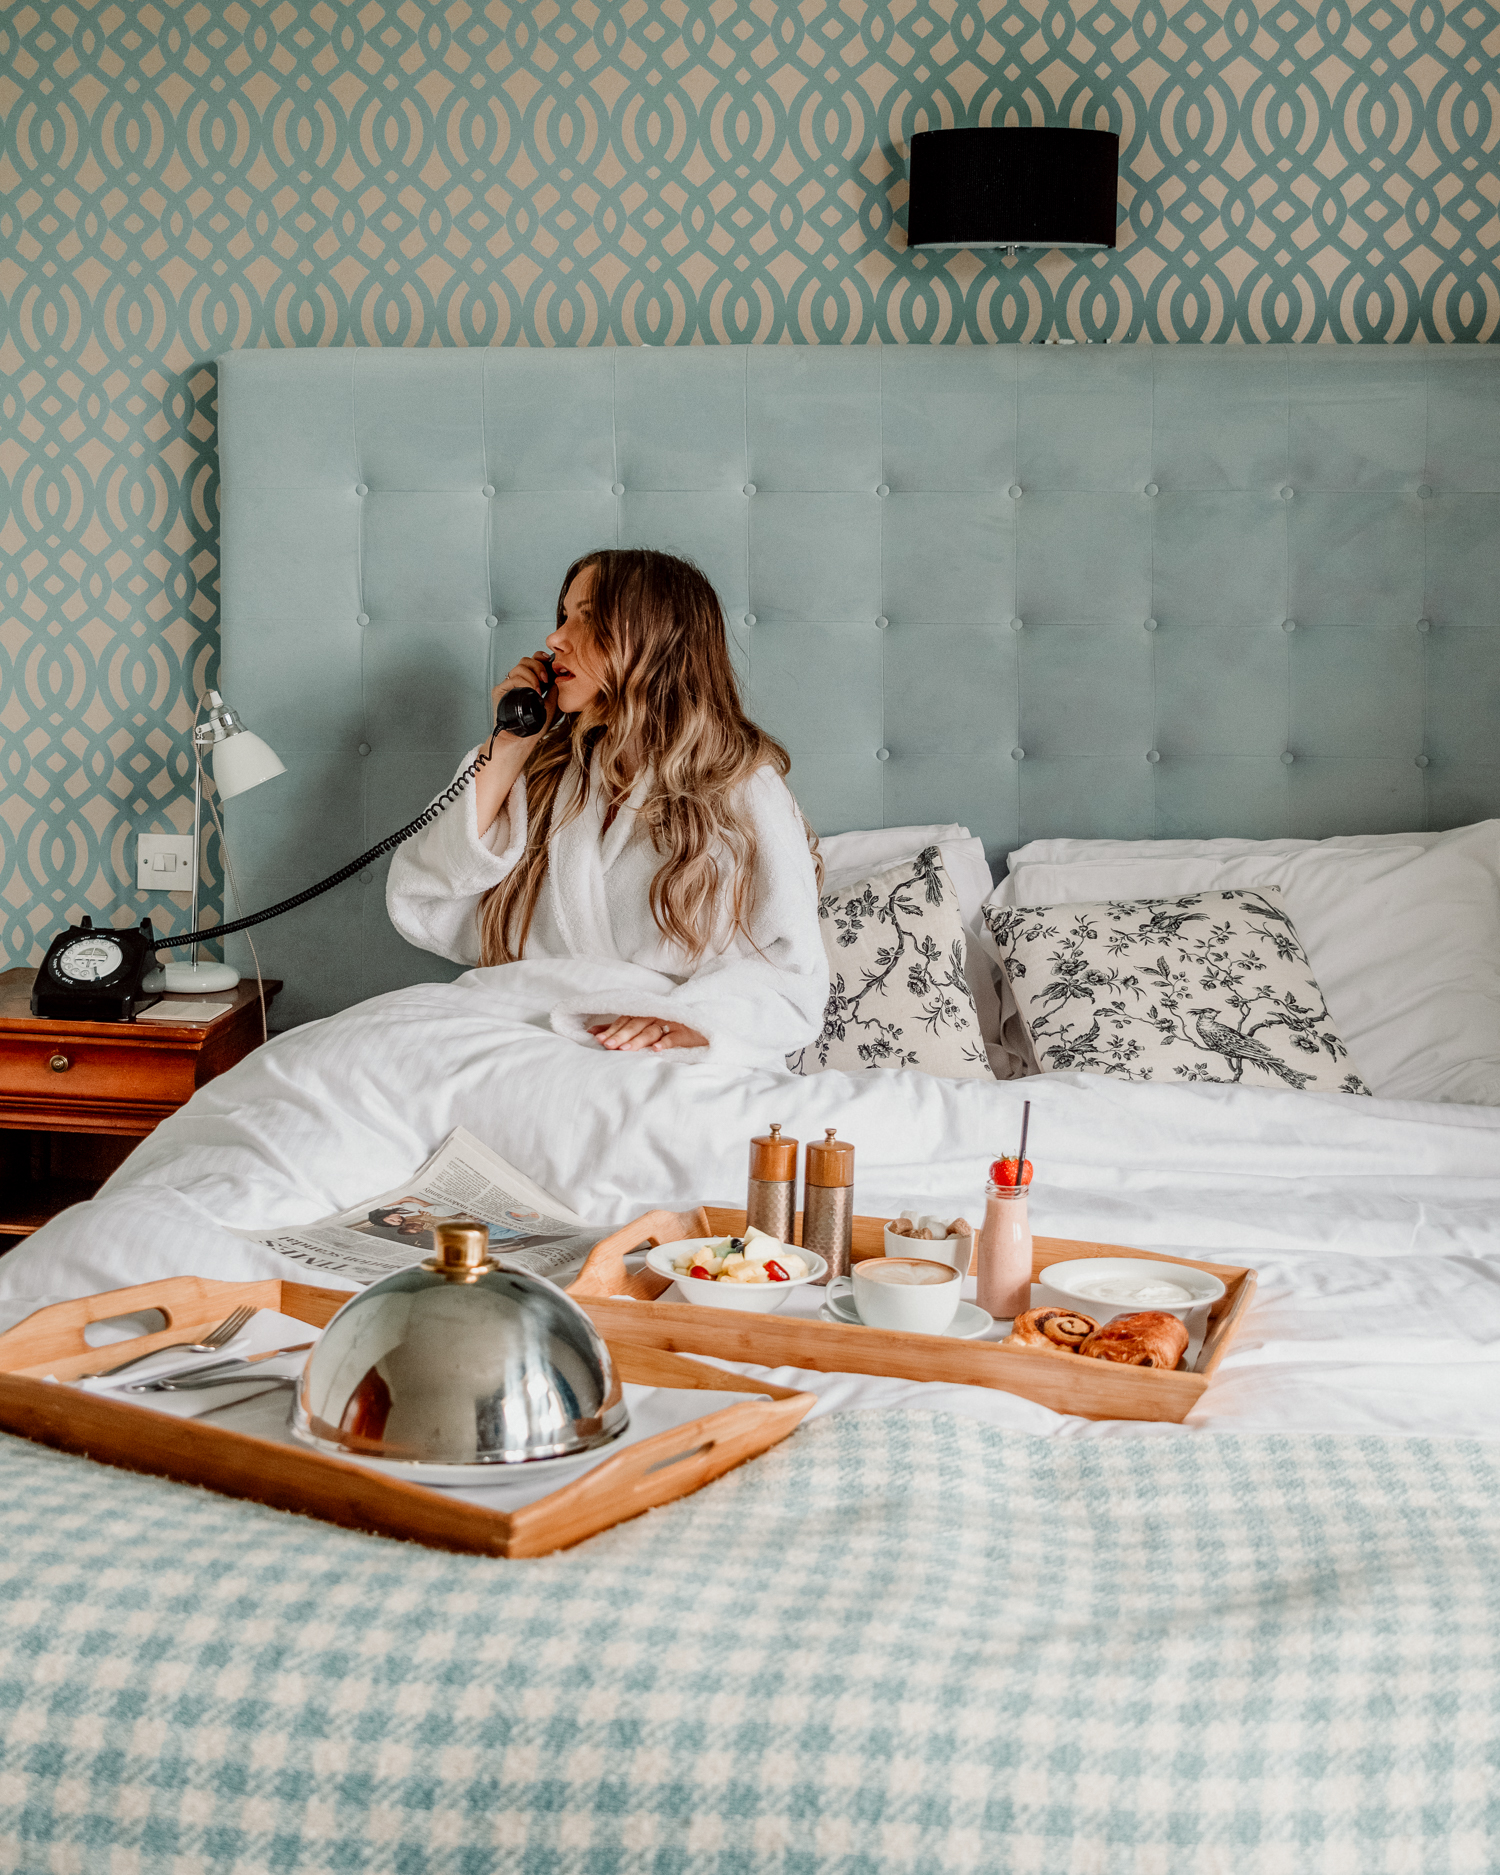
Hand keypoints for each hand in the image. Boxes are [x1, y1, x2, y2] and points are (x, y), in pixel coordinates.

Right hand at [491, 654, 556, 738]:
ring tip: (537, 689)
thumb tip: (560, 673)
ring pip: (519, 667)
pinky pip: (512, 678)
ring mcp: (509, 685)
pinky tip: (530, 691)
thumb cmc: (537, 725)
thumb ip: (555, 688)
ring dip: (531, 676)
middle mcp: (519, 681)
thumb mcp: (553, 704)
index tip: (548, 661)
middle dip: (538, 666)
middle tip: (545, 679)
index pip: (533, 661)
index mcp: (531, 681)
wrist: (523, 737)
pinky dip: (523, 682)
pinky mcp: (500, 690)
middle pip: (526, 660)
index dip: (540, 658)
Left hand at [589, 1016, 708, 1052]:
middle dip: (621, 1035)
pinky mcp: (686, 1032)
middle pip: (635, 1025)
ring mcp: (671, 1023)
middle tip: (607, 1046)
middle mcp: (656, 1016)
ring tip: (626, 1049)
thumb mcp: (643, 1025)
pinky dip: (665, 1042)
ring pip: (651, 1031)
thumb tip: (592, 1032)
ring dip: (638, 1040)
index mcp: (645, 1013)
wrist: (701, 1024)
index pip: (626, 1020)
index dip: (612, 1029)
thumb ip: (619, 1027)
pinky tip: (656, 1049)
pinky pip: (674, 1037)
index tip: (599, 1039)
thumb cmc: (667, 1025)